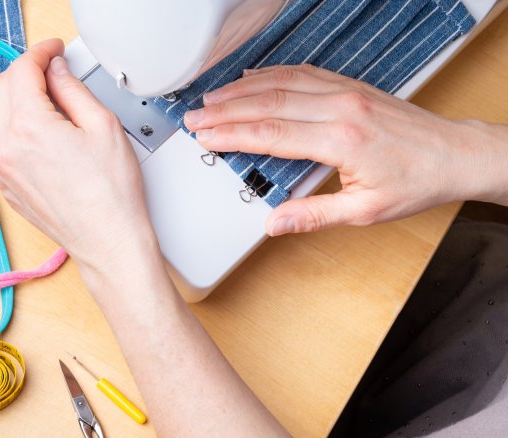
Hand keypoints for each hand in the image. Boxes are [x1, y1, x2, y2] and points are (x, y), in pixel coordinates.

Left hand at [0, 40, 155, 266]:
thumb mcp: (102, 126)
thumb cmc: (111, 194)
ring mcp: (0, 169)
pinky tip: (33, 124)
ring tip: (39, 93)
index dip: (40, 52)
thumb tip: (56, 71)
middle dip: (24, 71)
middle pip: (0, 88)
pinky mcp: (4, 185)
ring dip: (9, 94)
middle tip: (51, 68)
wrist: (107, 241)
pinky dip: (6, 122)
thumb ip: (72, 89)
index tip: (53, 50)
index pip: (22, 71)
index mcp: (28, 127)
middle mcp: (4, 148)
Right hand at [183, 64, 507, 235]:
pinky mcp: (350, 87)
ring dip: (241, 90)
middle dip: (225, 110)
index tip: (205, 137)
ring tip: (211, 99)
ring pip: (281, 83)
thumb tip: (274, 224)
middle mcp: (340, 109)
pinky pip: (302, 73)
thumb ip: (313, 216)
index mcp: (341, 140)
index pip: (271, 134)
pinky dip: (271, 74)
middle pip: (268, 103)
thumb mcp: (364, 211)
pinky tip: (251, 78)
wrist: (454, 155)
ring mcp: (345, 93)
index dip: (232, 135)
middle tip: (195, 117)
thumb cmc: (416, 183)